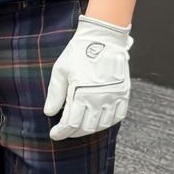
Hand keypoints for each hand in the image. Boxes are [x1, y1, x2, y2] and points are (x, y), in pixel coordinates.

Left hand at [44, 14, 132, 140]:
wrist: (103, 39)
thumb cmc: (79, 53)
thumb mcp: (60, 70)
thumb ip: (55, 94)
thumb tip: (49, 112)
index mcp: (80, 93)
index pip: (70, 123)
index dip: (61, 132)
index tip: (54, 134)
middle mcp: (98, 99)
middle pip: (86, 127)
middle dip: (73, 132)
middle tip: (65, 131)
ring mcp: (113, 97)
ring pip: (102, 125)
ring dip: (90, 129)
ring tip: (80, 125)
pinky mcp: (124, 94)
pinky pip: (118, 117)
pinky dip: (107, 122)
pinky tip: (99, 120)